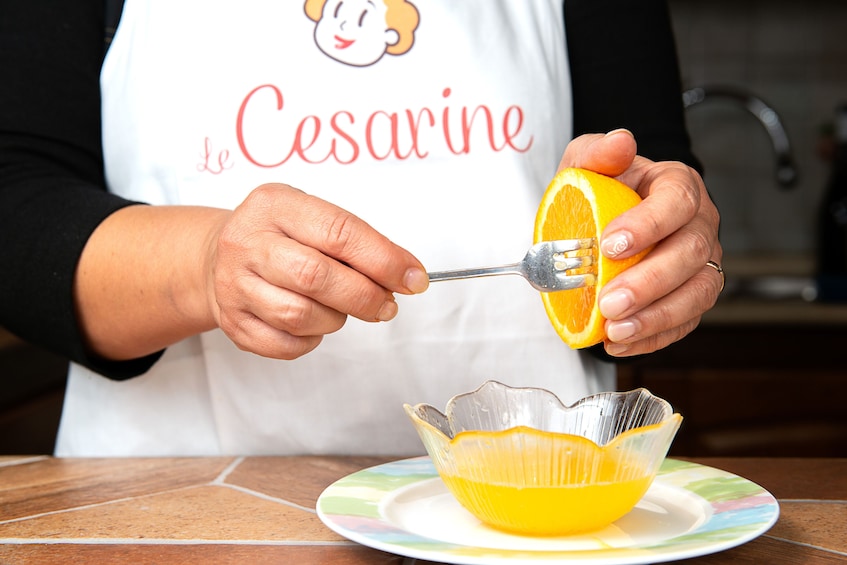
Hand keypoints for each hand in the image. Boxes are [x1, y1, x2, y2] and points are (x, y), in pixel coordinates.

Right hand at [207, 183, 428, 358]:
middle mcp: (247, 242)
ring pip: (300, 315)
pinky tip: (314, 323)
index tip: (413, 278)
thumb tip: (405, 274)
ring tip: (341, 308)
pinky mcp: (232, 322)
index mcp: (274, 205)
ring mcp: (234, 285)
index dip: (383, 259)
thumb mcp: (311, 216)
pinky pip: (285, 344)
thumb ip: (356, 241)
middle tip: (387, 304)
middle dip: (365, 296)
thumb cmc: (278, 235)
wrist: (216, 255)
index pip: (339, 232)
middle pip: (317, 277)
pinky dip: (311, 340)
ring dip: (336, 318)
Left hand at [557, 130, 721, 355]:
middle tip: (608, 301)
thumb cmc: (601, 192)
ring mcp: (702, 264)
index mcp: (678, 186)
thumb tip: (620, 142)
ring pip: (697, 294)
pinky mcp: (692, 298)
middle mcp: (699, 225)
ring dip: (655, 316)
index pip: (678, 201)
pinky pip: (684, 323)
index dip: (648, 224)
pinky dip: (652, 337)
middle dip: (649, 281)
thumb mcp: (587, 164)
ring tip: (615, 330)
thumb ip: (596, 151)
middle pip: (691, 254)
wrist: (607, 222)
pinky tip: (618, 342)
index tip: (609, 244)